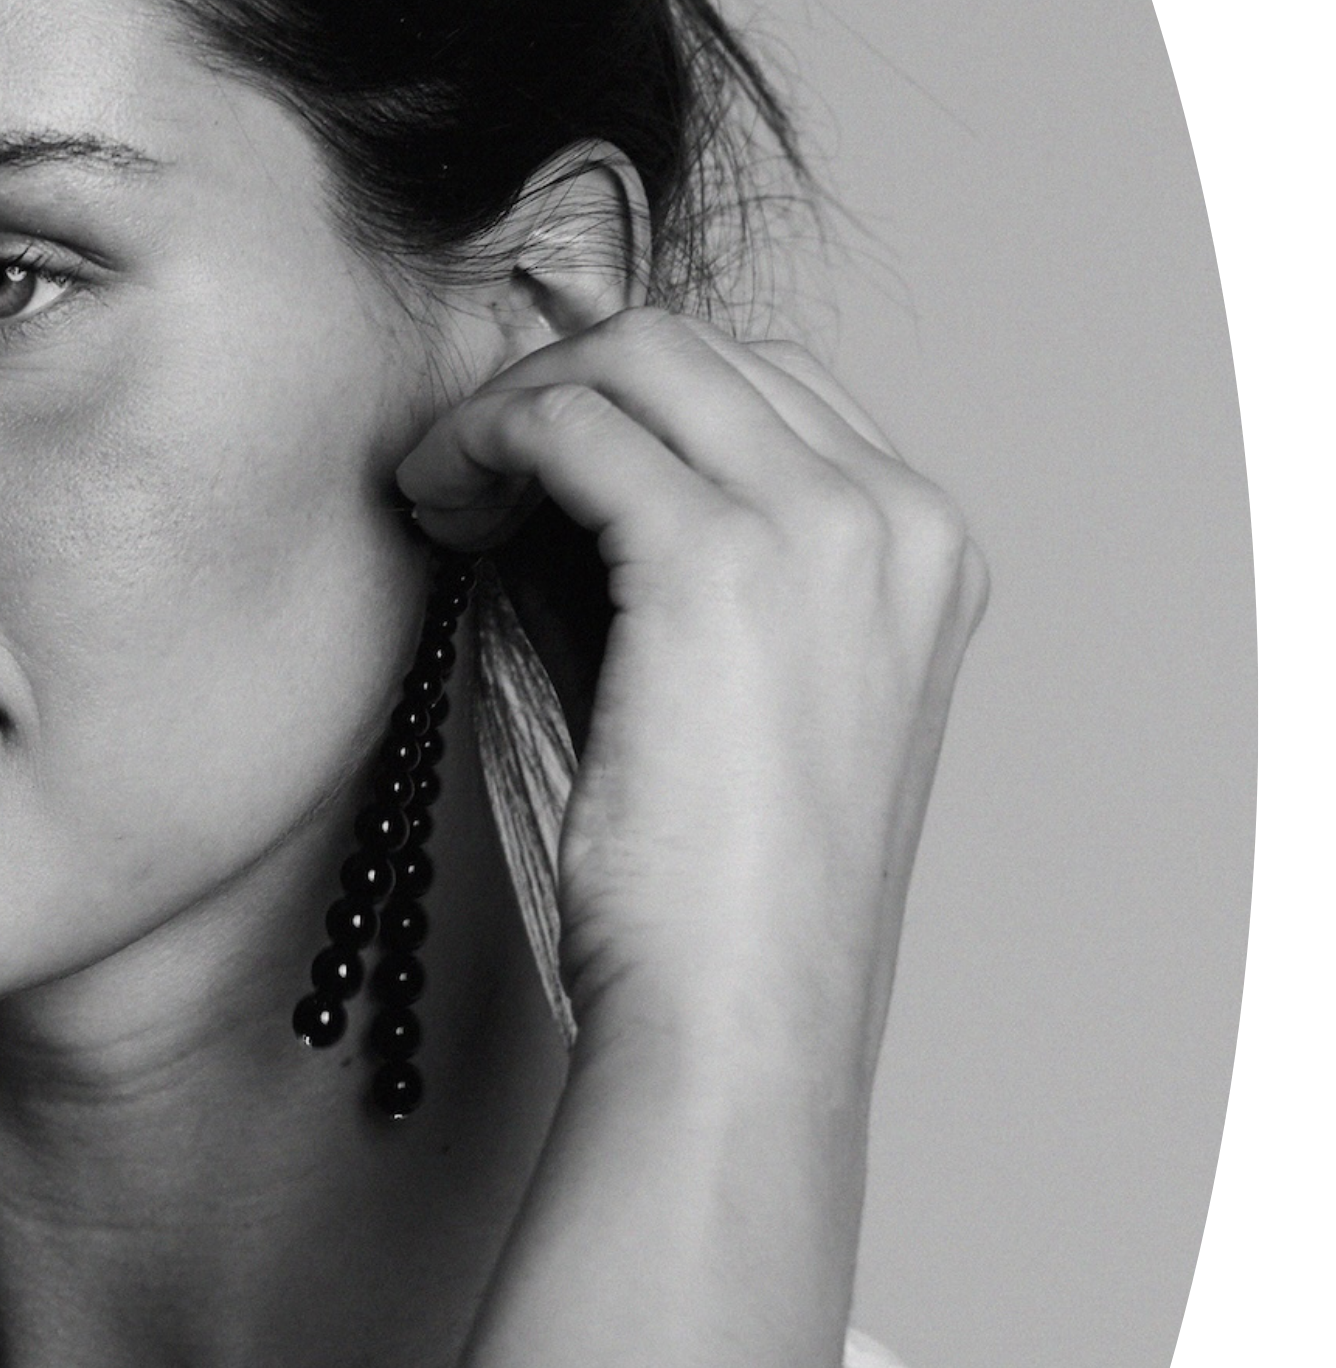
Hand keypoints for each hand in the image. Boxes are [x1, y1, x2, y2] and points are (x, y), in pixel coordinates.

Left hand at [398, 311, 987, 1071]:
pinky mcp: (721, 561)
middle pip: (700, 348)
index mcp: (928, 550)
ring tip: (441, 491)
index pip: (764, 386)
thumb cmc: (717, 894)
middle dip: (562, 382)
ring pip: (633, 355)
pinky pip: (572, 423)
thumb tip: (548, 446)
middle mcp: (900, 517)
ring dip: (513, 402)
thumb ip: (671, 559)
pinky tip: (438, 508)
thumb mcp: (728, 689)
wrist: (738, 1019)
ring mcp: (826, 528)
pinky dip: (486, 440)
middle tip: (464, 469)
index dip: (627, 398)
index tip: (528, 457)